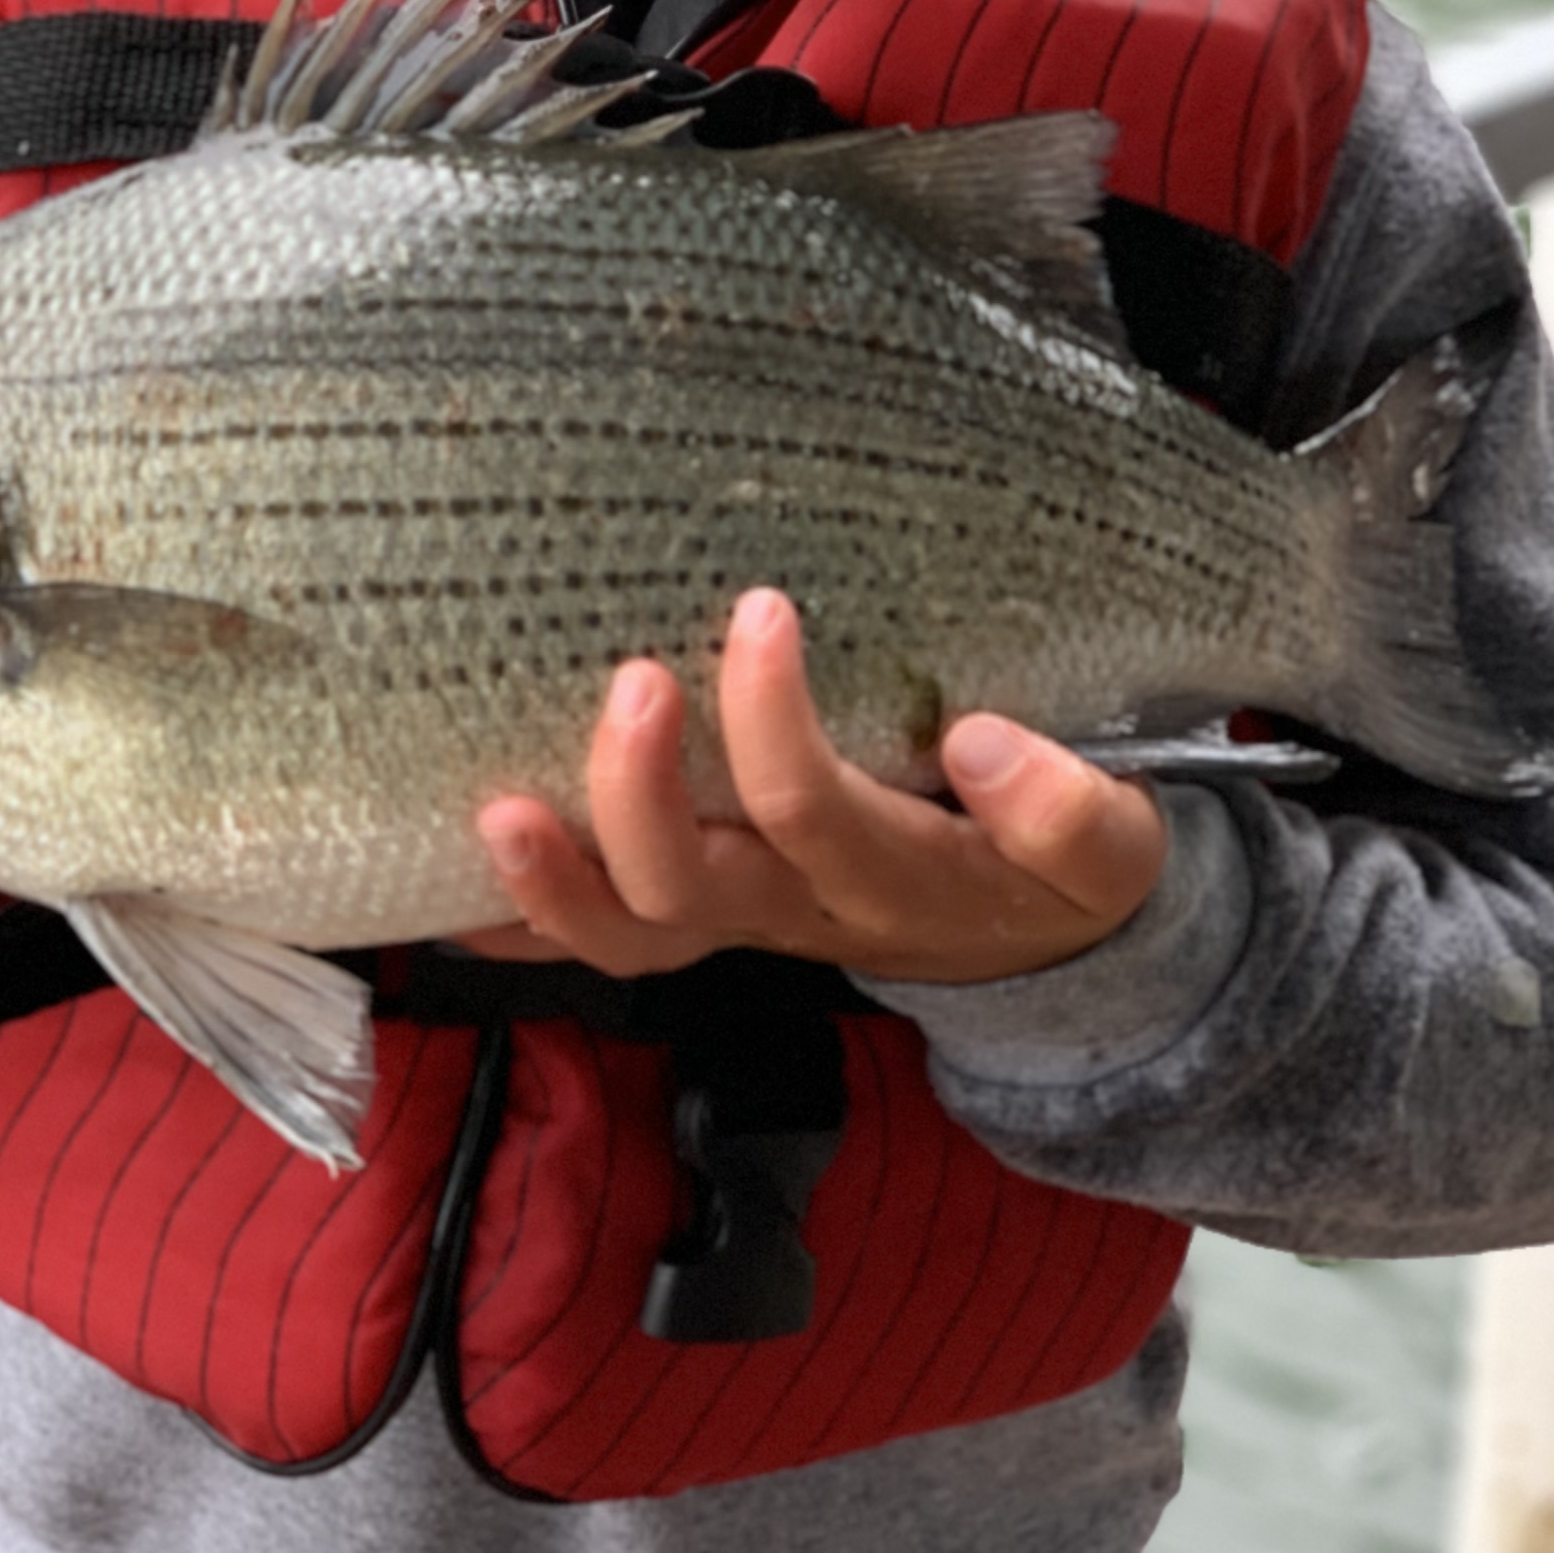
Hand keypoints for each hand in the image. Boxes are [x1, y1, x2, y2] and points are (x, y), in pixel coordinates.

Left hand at [462, 590, 1165, 984]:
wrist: (1041, 945)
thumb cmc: (1055, 865)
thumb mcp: (1108, 845)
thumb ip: (1065, 807)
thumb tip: (977, 739)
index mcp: (897, 881)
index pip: (811, 811)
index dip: (771, 719)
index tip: (759, 607)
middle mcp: (801, 915)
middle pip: (694, 886)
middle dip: (642, 793)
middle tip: (632, 679)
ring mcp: (742, 926)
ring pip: (630, 936)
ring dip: (553, 884)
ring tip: (494, 808)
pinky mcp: (702, 919)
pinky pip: (601, 942)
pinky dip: (519, 923)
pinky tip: (445, 890)